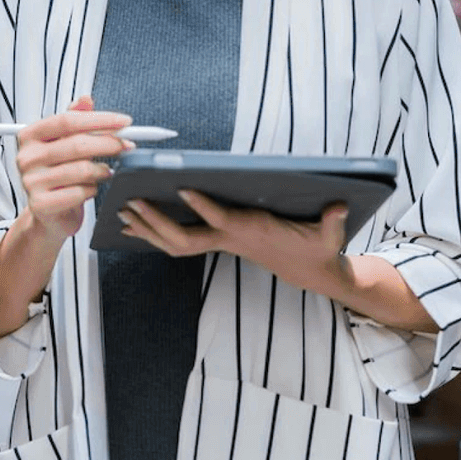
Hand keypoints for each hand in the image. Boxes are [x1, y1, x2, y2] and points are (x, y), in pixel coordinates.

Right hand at [14, 94, 132, 244]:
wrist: (48, 213)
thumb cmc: (57, 174)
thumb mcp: (63, 144)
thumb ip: (75, 120)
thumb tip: (86, 99)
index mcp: (30, 136)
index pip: (67, 121)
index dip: (99, 120)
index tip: (123, 122)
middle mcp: (27, 157)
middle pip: (76, 144)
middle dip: (108, 143)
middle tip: (126, 145)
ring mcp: (32, 182)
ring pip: (81, 170)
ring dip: (102, 170)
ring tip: (107, 171)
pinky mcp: (41, 204)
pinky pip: (79, 192)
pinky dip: (92, 190)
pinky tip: (91, 188)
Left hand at [120, 189, 351, 298]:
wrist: (312, 272)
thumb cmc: (318, 249)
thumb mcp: (330, 238)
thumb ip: (332, 223)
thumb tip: (339, 205)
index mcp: (252, 232)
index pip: (222, 220)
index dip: (202, 205)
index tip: (181, 187)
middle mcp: (230, 239)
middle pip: (184, 238)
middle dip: (156, 222)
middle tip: (130, 203)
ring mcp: (221, 243)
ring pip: (175, 243)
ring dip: (148, 228)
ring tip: (121, 211)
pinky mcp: (218, 241)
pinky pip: (179, 240)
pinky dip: (155, 232)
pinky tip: (135, 222)